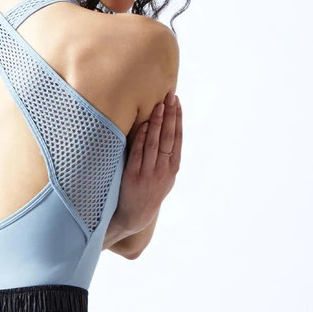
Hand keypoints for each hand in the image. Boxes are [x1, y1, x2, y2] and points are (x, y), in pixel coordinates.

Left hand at [116, 93, 182, 225]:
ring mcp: (149, 173)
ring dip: (158, 122)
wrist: (136, 215)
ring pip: (155, 143)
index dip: (178, 119)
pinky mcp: (133, 175)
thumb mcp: (166, 178)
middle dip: (170, 115)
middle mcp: (163, 170)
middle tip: (170, 96)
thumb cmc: (151, 192)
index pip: (178, 139)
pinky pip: (139, 152)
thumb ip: (169, 158)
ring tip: (158, 105)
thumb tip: (171, 132)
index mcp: (173, 169)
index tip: (177, 102)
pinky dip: (143, 137)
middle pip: (169, 138)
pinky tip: (145, 123)